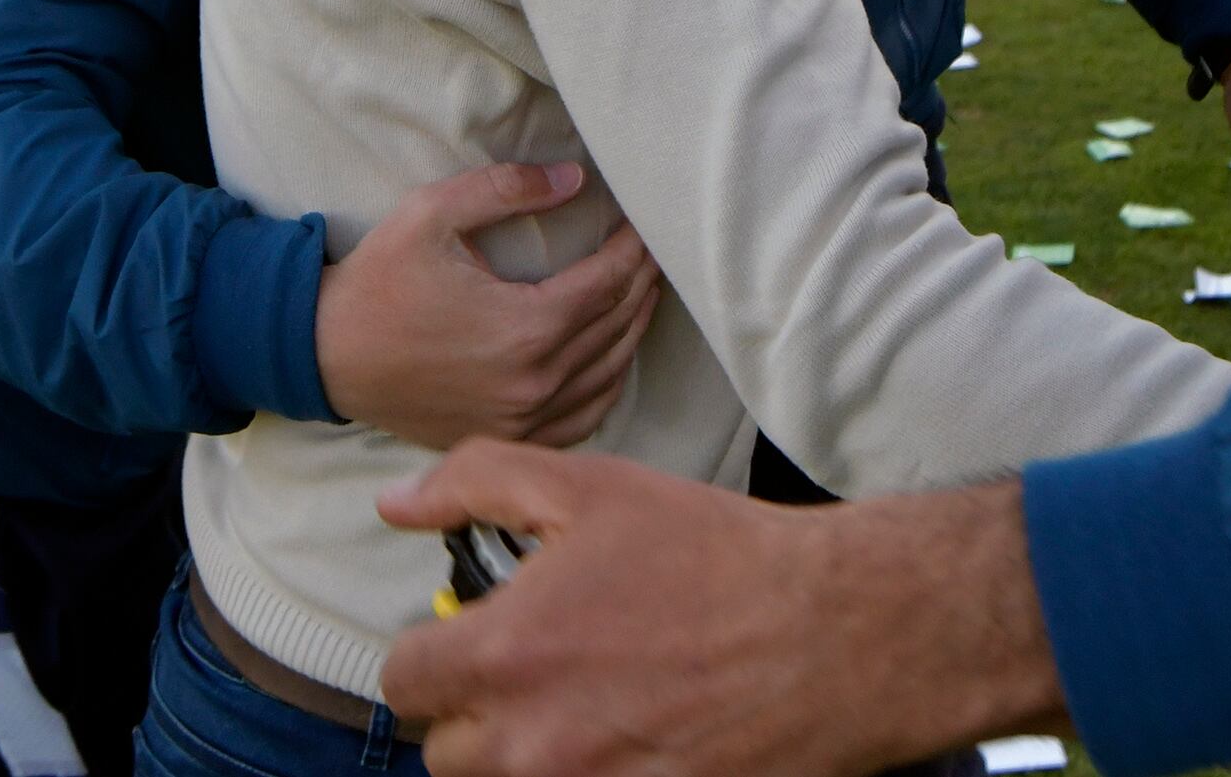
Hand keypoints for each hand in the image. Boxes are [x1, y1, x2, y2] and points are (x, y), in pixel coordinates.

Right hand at [314, 164, 664, 452]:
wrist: (324, 355)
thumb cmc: (378, 282)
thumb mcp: (432, 213)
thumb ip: (506, 189)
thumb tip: (574, 178)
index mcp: (525, 328)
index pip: (609, 283)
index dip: (635, 249)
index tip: (646, 222)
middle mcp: (535, 382)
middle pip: (618, 326)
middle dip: (643, 282)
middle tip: (658, 248)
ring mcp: (524, 419)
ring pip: (610, 373)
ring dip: (634, 329)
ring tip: (644, 290)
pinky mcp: (507, 436)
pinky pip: (584, 416)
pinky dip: (609, 382)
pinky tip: (613, 355)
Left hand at [381, 445, 1060, 776]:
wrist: (833, 634)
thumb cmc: (716, 556)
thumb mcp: (592, 487)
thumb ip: (476, 483)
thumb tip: (397, 503)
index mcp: (505, 655)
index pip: (404, 680)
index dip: (436, 649)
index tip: (481, 634)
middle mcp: (532, 744)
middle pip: (446, 752)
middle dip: (478, 709)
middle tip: (541, 667)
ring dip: (527, 750)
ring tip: (589, 702)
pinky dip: (589, 773)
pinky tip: (632, 733)